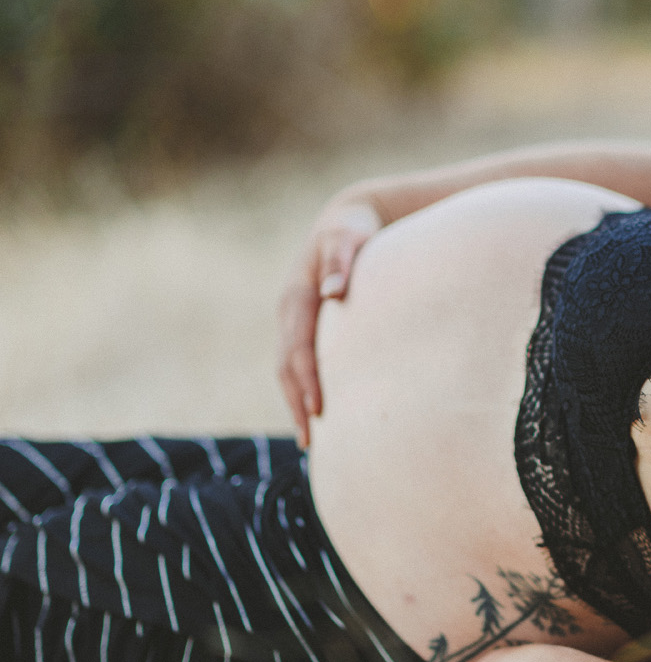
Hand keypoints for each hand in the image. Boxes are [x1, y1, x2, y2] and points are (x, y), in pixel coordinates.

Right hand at [277, 198, 383, 445]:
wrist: (348, 221)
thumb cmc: (353, 231)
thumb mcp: (347, 238)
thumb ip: (341, 261)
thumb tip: (334, 292)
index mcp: (297, 298)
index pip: (298, 347)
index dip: (307, 379)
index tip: (319, 410)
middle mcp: (290, 314)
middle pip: (287, 366)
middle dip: (297, 402)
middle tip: (311, 440)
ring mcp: (296, 322)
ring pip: (289, 369)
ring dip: (297, 401)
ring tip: (311, 439)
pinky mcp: (308, 327)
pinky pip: (301, 363)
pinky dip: (305, 388)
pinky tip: (321, 413)